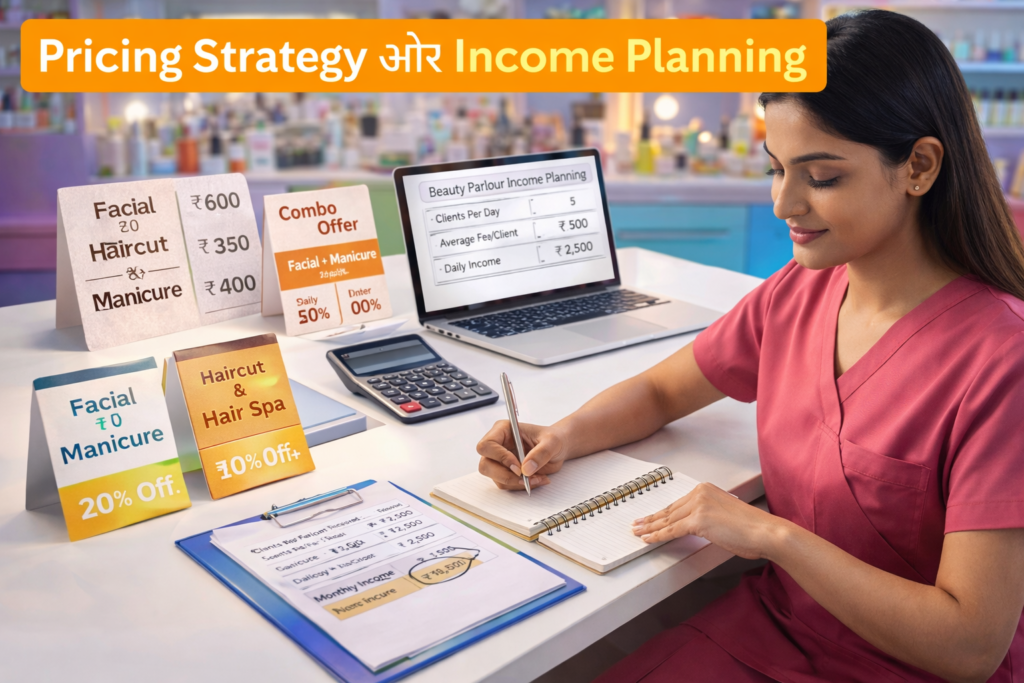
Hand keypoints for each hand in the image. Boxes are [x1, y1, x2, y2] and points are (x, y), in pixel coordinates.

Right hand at [476, 421, 570, 489]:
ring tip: (537, 478)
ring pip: (495, 477)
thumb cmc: (553, 439)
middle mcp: (497, 445)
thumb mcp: (552, 442)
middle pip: (485, 465)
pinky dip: (521, 485)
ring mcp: (499, 460)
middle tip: (524, 477)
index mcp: (503, 430)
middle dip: (505, 475)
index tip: (518, 466)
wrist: (558, 449)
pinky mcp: (505, 472)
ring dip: (516, 482)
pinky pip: (505, 484)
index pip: (487, 445)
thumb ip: (541, 453)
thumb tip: (526, 469)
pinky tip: (536, 479)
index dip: (500, 457)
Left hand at [631, 483, 784, 560]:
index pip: (678, 504)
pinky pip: (672, 530)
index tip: (650, 517)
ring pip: (668, 520)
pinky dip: (658, 536)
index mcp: (706, 489)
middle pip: (670, 510)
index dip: (662, 513)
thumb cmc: (751, 528)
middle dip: (651, 519)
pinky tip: (648, 539)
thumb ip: (707, 516)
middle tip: (637, 524)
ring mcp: (699, 506)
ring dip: (650, 527)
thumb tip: (693, 526)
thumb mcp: (724, 515)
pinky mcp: (698, 521)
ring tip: (637, 532)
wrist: (765, 532)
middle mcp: (700, 493)